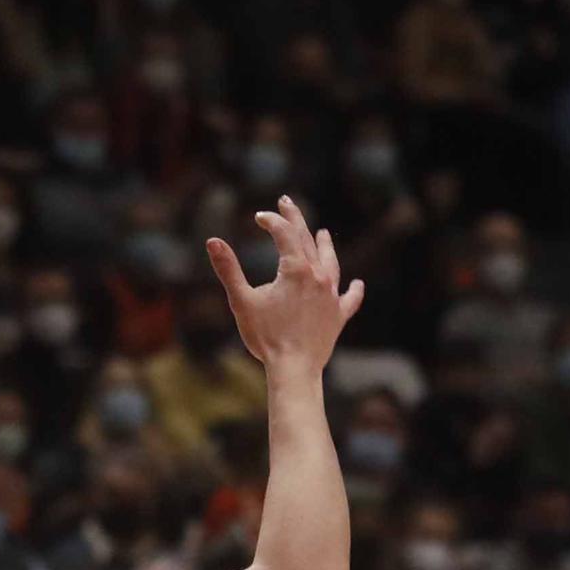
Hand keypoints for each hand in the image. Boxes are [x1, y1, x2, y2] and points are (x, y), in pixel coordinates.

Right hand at [205, 195, 363, 374]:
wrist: (294, 367)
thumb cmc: (266, 336)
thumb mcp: (241, 300)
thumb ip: (228, 269)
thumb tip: (212, 241)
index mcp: (295, 269)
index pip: (284, 234)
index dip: (271, 221)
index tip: (258, 216)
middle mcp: (318, 276)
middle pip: (307, 240)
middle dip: (295, 219)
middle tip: (287, 202)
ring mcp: (332, 294)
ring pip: (331, 262)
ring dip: (325, 246)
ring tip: (323, 233)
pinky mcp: (338, 314)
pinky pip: (349, 298)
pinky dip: (353, 289)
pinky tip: (356, 284)